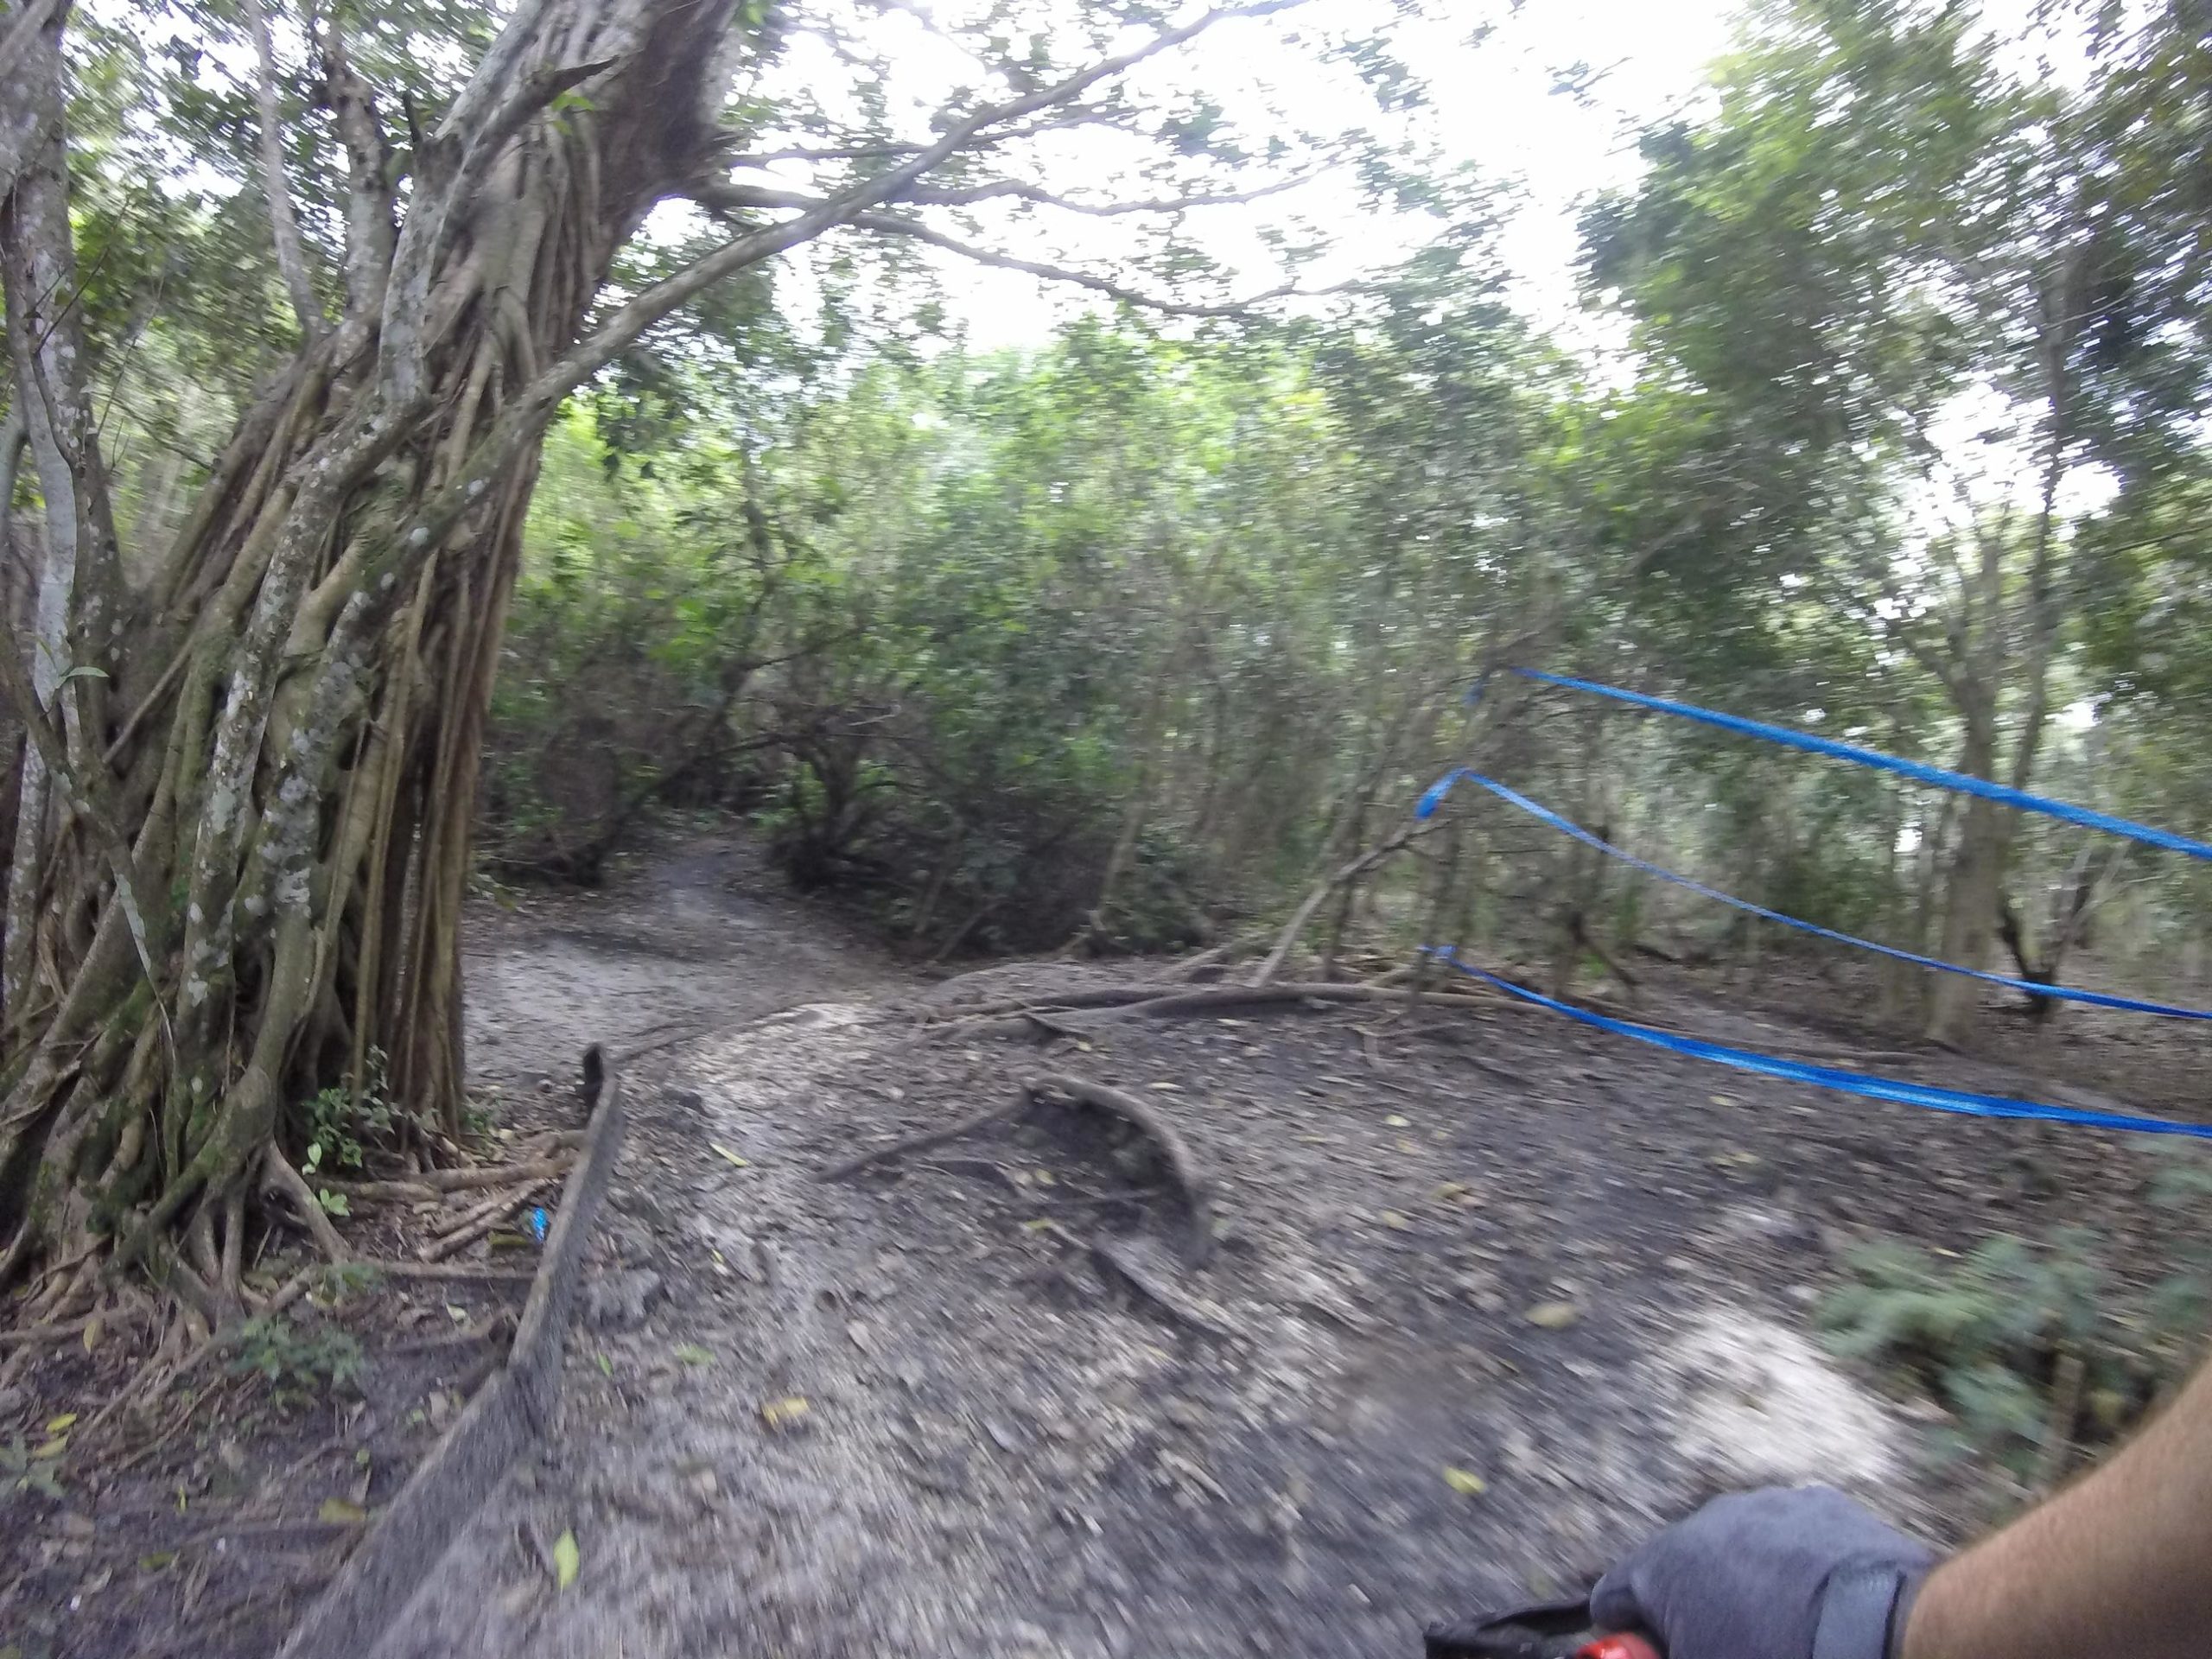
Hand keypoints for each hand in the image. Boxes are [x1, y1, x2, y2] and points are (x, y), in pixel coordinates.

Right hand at [1592, 1486, 1934, 1658]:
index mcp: (1661, 1569)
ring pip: (1733, 1550)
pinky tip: (1819, 1605)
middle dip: (1688, 1610)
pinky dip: (1792, 1566)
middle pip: (1673, 1571)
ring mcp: (1762, 1506)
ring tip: (1782, 1629)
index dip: (1626, 1640)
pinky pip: (1788, 1537)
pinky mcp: (1817, 1503)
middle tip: (1721, 1649)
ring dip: (1741, 1584)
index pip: (1610, 1600)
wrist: (1886, 1634)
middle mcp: (1701, 1523)